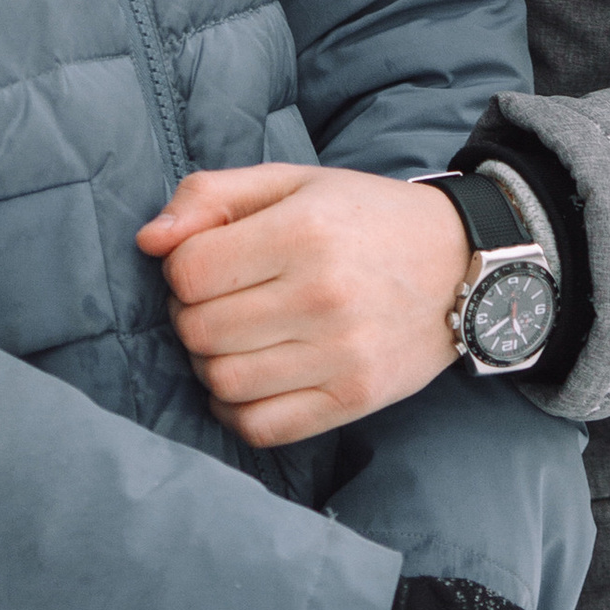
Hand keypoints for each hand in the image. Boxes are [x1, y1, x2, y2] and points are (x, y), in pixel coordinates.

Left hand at [136, 162, 471, 443]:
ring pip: (222, 381)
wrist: (461, 262)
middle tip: (218, 302)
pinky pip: (259, 427)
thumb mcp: (292, 182)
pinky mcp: (354, 398)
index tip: (209, 262)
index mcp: (304, 232)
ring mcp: (342, 354)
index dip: (180, 268)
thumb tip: (147, 240)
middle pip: (199, 330)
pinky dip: (235, 410)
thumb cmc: (364, 217)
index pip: (189, 272)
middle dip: (190, 316)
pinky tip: (249, 380)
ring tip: (234, 339)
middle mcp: (323, 295)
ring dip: (209, 363)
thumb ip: (211, 196)